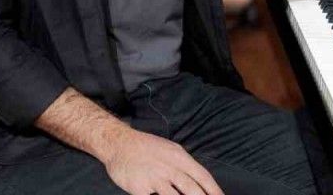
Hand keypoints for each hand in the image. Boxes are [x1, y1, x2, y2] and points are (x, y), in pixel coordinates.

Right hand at [102, 127, 222, 194]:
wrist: (118, 143)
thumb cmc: (147, 147)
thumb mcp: (171, 149)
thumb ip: (184, 164)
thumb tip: (199, 179)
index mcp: (179, 157)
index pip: (202, 175)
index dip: (214, 190)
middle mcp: (169, 167)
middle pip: (191, 188)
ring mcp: (153, 178)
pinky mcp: (138, 188)